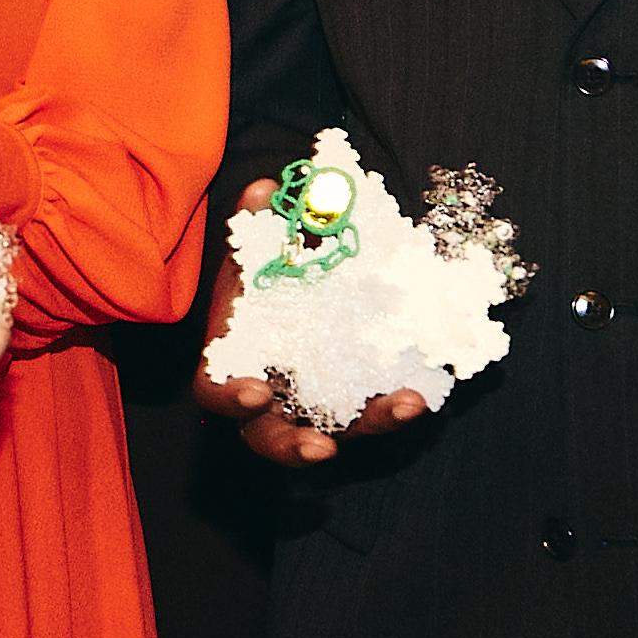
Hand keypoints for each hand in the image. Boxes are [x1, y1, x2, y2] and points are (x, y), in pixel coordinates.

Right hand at [191, 177, 431, 464]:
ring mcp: (312, 402)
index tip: (258, 391)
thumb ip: (254, 221)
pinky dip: (394, 405)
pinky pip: (370, 412)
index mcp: (231, 361)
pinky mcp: (351, 398)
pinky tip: (422, 390)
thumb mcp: (252, 246)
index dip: (231, 397)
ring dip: (371, 424)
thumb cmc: (258, 275)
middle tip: (322, 448)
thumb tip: (265, 190)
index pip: (216, 392)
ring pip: (334, 431)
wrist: (286, 287)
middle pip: (270, 438)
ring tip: (407, 406)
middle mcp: (269, 394)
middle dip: (294, 448)